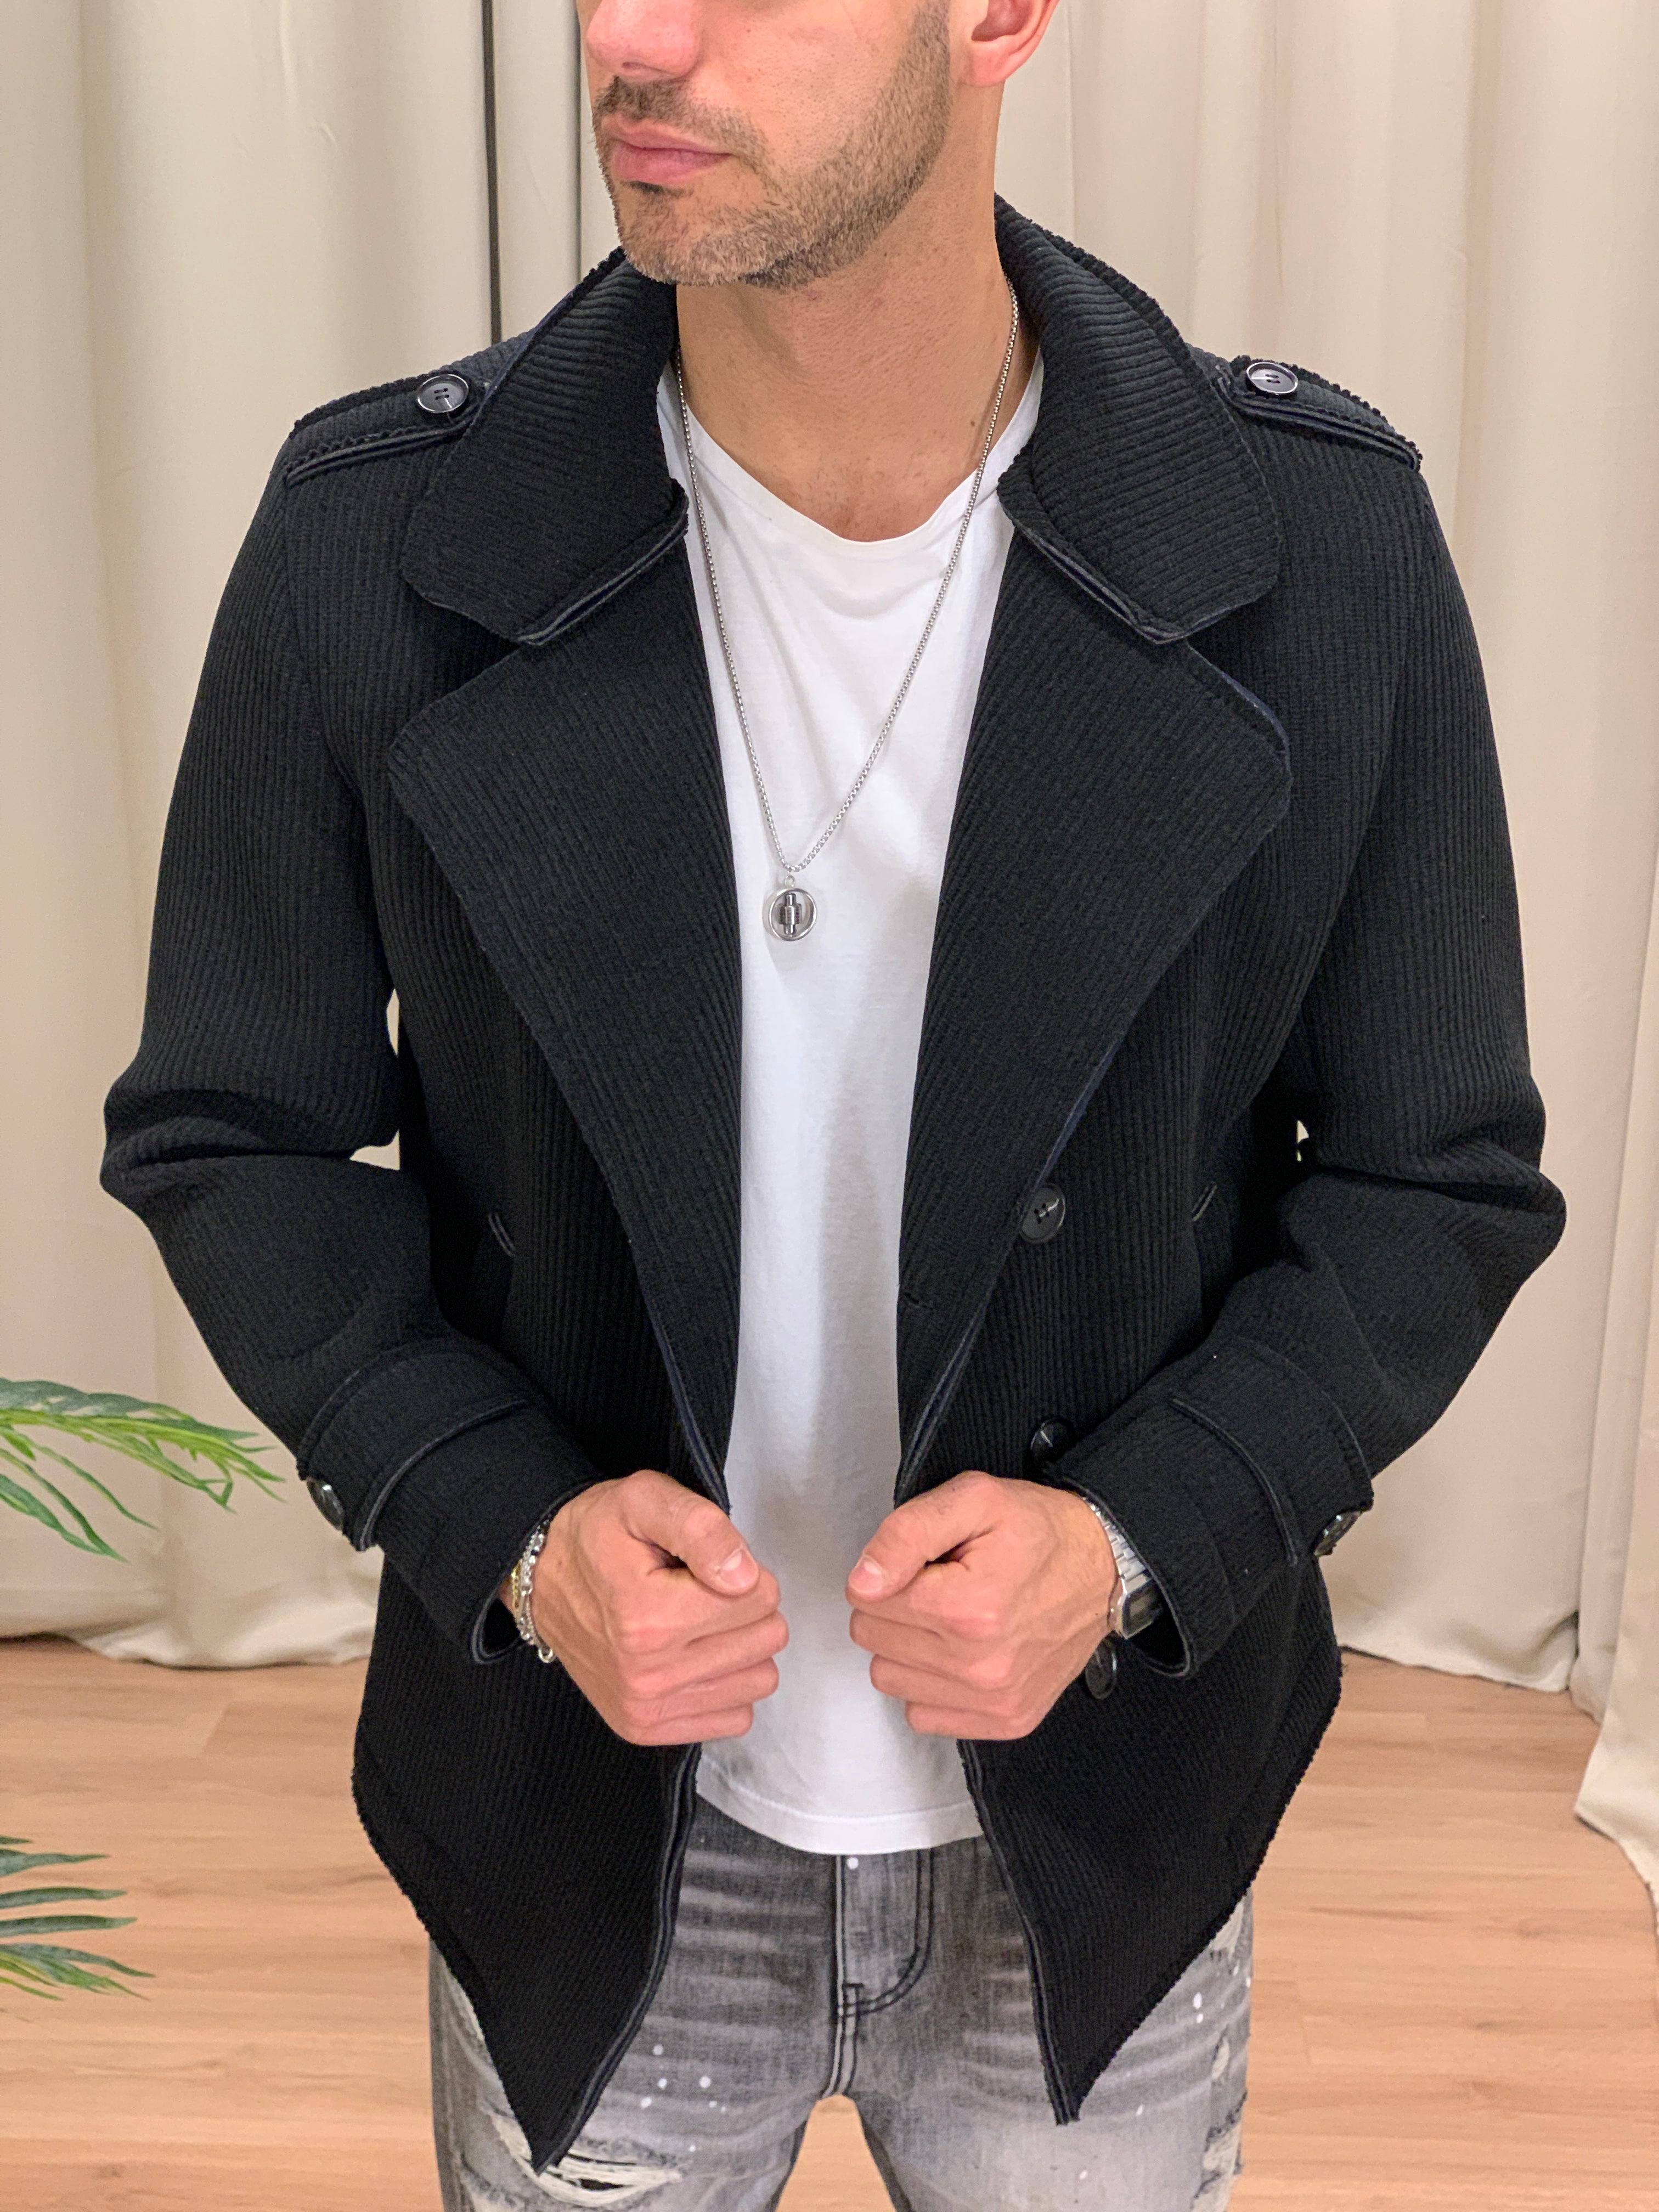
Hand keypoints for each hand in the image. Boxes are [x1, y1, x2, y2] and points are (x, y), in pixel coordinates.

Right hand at [506, 1469, 787, 1745]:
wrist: (540, 1578)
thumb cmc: (595, 1536)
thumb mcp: (644, 1499)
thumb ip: (701, 1527)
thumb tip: (744, 1576)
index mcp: (649, 1616)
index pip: (762, 1596)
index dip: (744, 1569)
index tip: (706, 1564)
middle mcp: (647, 1673)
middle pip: (766, 1639)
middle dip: (746, 1607)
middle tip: (703, 1590)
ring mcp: (646, 1707)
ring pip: (759, 1680)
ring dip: (741, 1647)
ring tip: (698, 1623)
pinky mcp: (646, 1728)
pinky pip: (735, 1717)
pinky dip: (726, 1685)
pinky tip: (695, 1656)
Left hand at [845, 1472, 1118, 1738]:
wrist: (1103, 1568)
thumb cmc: (1040, 1532)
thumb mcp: (973, 1499)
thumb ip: (905, 1534)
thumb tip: (862, 1582)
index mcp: (968, 1607)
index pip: (865, 1599)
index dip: (888, 1571)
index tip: (926, 1563)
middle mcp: (980, 1665)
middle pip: (872, 1640)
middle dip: (894, 1606)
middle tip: (938, 1586)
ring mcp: (995, 1699)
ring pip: (890, 1678)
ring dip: (907, 1647)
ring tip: (949, 1618)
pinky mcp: (1006, 1720)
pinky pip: (922, 1714)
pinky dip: (930, 1684)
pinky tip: (959, 1653)